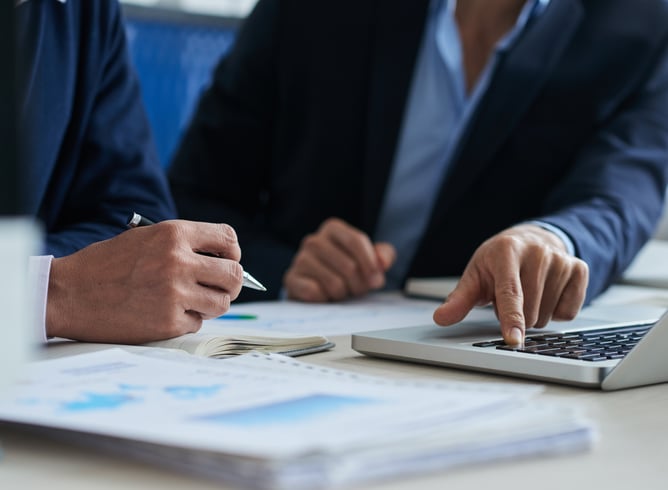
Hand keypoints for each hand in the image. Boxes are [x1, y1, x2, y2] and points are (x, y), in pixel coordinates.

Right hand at [46, 220, 243, 343]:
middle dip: (230, 283)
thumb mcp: (145, 238)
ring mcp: (175, 293)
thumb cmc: (105, 264)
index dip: (233, 252)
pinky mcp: (168, 321)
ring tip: (193, 301)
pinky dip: (187, 320)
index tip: (226, 261)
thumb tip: (222, 260)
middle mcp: (179, 261)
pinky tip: (166, 313)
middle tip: (218, 287)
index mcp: (174, 234)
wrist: (68, 293)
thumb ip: (183, 245)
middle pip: (234, 275)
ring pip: (222, 303)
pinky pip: (197, 323)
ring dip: (212, 304)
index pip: (228, 238)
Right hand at [283, 218, 395, 301]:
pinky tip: (324, 295)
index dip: (370, 264)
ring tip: (341, 292)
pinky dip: (325, 299)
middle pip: (348, 266)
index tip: (376, 280)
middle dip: (359, 285)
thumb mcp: (370, 260)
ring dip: (343, 293)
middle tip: (357, 290)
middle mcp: (313, 240)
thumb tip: (383, 262)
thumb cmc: (348, 271)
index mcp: (333, 228)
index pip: (356, 241)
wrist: (320, 288)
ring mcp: (299, 259)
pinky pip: (315, 293)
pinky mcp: (291, 279)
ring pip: (334, 283)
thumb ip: (384, 255)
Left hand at [432, 224, 588, 344]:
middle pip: (530, 311)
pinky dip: (556, 311)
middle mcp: (537, 253)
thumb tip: (441, 318)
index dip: (511, 319)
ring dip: (535, 315)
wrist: (531, 239)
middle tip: (510, 298)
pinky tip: (547, 293)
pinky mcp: (580, 269)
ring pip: (549, 315)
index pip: (510, 293)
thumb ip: (459, 299)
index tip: (513, 339)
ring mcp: (561, 260)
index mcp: (507, 251)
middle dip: (517, 317)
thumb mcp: (476, 275)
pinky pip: (569, 311)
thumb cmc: (499, 261)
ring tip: (527, 294)